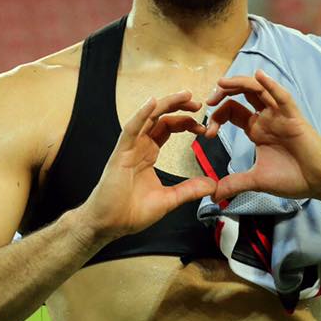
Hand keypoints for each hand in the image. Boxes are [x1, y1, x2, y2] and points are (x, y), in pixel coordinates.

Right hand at [81, 91, 216, 241]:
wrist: (108, 225)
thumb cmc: (130, 212)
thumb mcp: (168, 199)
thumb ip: (189, 190)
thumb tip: (212, 185)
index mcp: (149, 153)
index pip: (168, 128)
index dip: (186, 122)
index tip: (203, 125)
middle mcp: (139, 146)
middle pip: (160, 117)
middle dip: (179, 106)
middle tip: (197, 102)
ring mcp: (129, 147)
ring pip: (148, 117)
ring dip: (166, 103)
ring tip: (184, 95)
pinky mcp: (120, 153)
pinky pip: (131, 129)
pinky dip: (141, 114)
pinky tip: (152, 103)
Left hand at [205, 70, 320, 202]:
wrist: (320, 182)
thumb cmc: (294, 178)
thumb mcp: (257, 181)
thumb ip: (235, 184)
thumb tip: (212, 195)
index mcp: (257, 129)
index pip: (232, 112)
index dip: (217, 117)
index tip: (208, 134)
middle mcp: (267, 118)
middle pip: (242, 94)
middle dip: (223, 94)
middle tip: (208, 101)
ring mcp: (280, 115)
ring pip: (259, 89)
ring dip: (240, 83)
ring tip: (222, 83)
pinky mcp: (294, 117)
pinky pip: (282, 97)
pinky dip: (271, 85)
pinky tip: (259, 76)